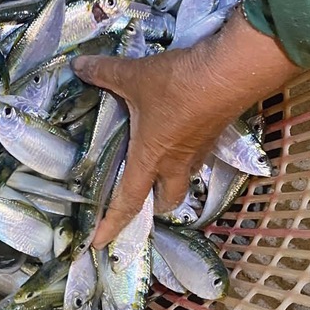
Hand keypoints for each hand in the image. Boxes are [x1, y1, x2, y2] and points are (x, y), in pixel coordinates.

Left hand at [72, 11, 299, 248]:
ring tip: (155, 165)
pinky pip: (197, 154)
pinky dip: (185, 152)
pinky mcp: (214, 133)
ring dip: (171, 179)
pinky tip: (176, 134)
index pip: (128, 202)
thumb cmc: (176, 85)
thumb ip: (103, 72)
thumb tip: (78, 65)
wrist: (230, 73)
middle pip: (168, 199)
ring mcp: (198, 149)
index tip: (99, 243)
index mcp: (150, 158)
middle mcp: (176, 162)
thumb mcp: (133, 76)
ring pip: (185, 178)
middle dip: (154, 205)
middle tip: (139, 196)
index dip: (112, 224)